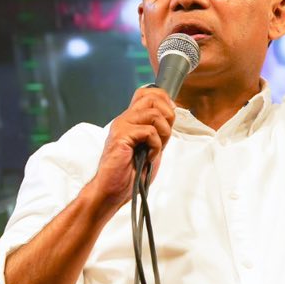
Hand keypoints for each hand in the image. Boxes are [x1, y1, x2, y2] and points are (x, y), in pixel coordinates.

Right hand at [89, 86, 178, 209]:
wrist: (113, 190)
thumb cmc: (130, 173)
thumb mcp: (151, 147)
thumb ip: (158, 131)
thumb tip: (172, 114)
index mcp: (131, 120)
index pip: (147, 93)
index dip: (164, 100)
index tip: (169, 119)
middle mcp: (125, 119)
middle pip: (152, 97)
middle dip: (167, 115)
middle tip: (164, 135)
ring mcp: (121, 126)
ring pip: (154, 113)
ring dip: (163, 132)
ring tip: (156, 148)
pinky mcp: (121, 136)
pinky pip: (149, 131)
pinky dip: (156, 146)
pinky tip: (148, 156)